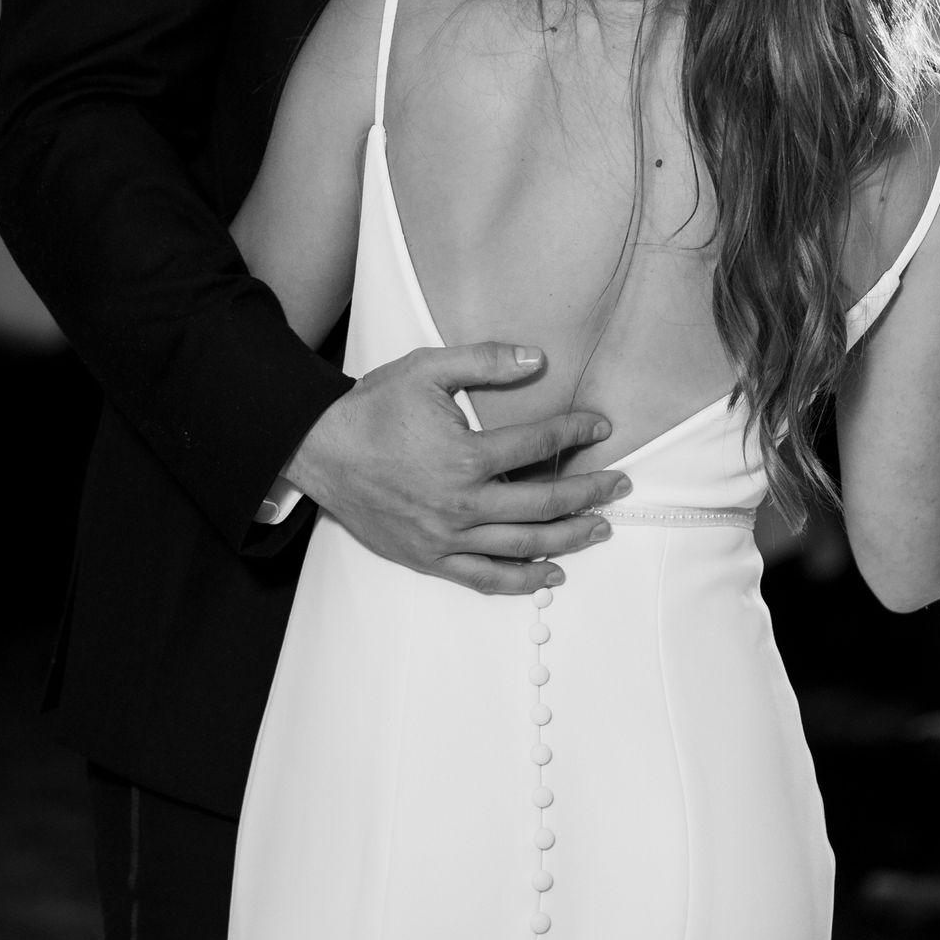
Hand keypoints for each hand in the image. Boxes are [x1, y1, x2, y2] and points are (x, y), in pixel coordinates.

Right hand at [287, 343, 626, 595]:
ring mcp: (446, 537)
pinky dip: (522, 580)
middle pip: (542, 504)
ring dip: (568, 538)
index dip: (574, 431)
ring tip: (601, 528)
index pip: (537, 445)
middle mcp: (461, 504)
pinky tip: (551, 574)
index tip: (599, 426)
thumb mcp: (426, 369)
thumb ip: (485, 362)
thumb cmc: (372, 409)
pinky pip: (484, 578)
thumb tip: (538, 359)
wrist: (319, 450)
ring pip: (522, 546)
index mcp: (464, 456)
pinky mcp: (430, 558)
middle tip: (620, 485)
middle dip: (588, 493)